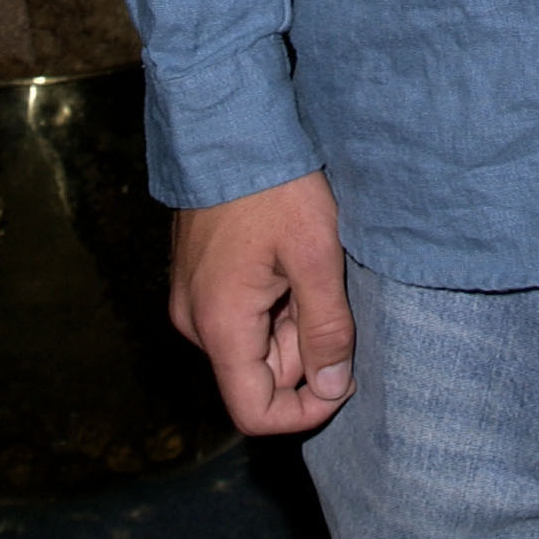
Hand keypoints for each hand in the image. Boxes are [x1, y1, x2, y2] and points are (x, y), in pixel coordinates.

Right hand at [170, 170, 355, 436]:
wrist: (228, 126)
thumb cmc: (274, 186)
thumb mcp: (317, 255)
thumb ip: (327, 329)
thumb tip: (334, 389)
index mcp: (220, 326)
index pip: (255, 412)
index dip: (306, 410)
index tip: (346, 377)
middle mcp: (195, 323)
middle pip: (259, 374)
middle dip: (304, 346)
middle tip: (327, 286)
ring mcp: (192, 299)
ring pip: (253, 342)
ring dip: (290, 319)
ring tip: (306, 263)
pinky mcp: (197, 277)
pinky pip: (240, 314)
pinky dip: (273, 299)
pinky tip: (287, 257)